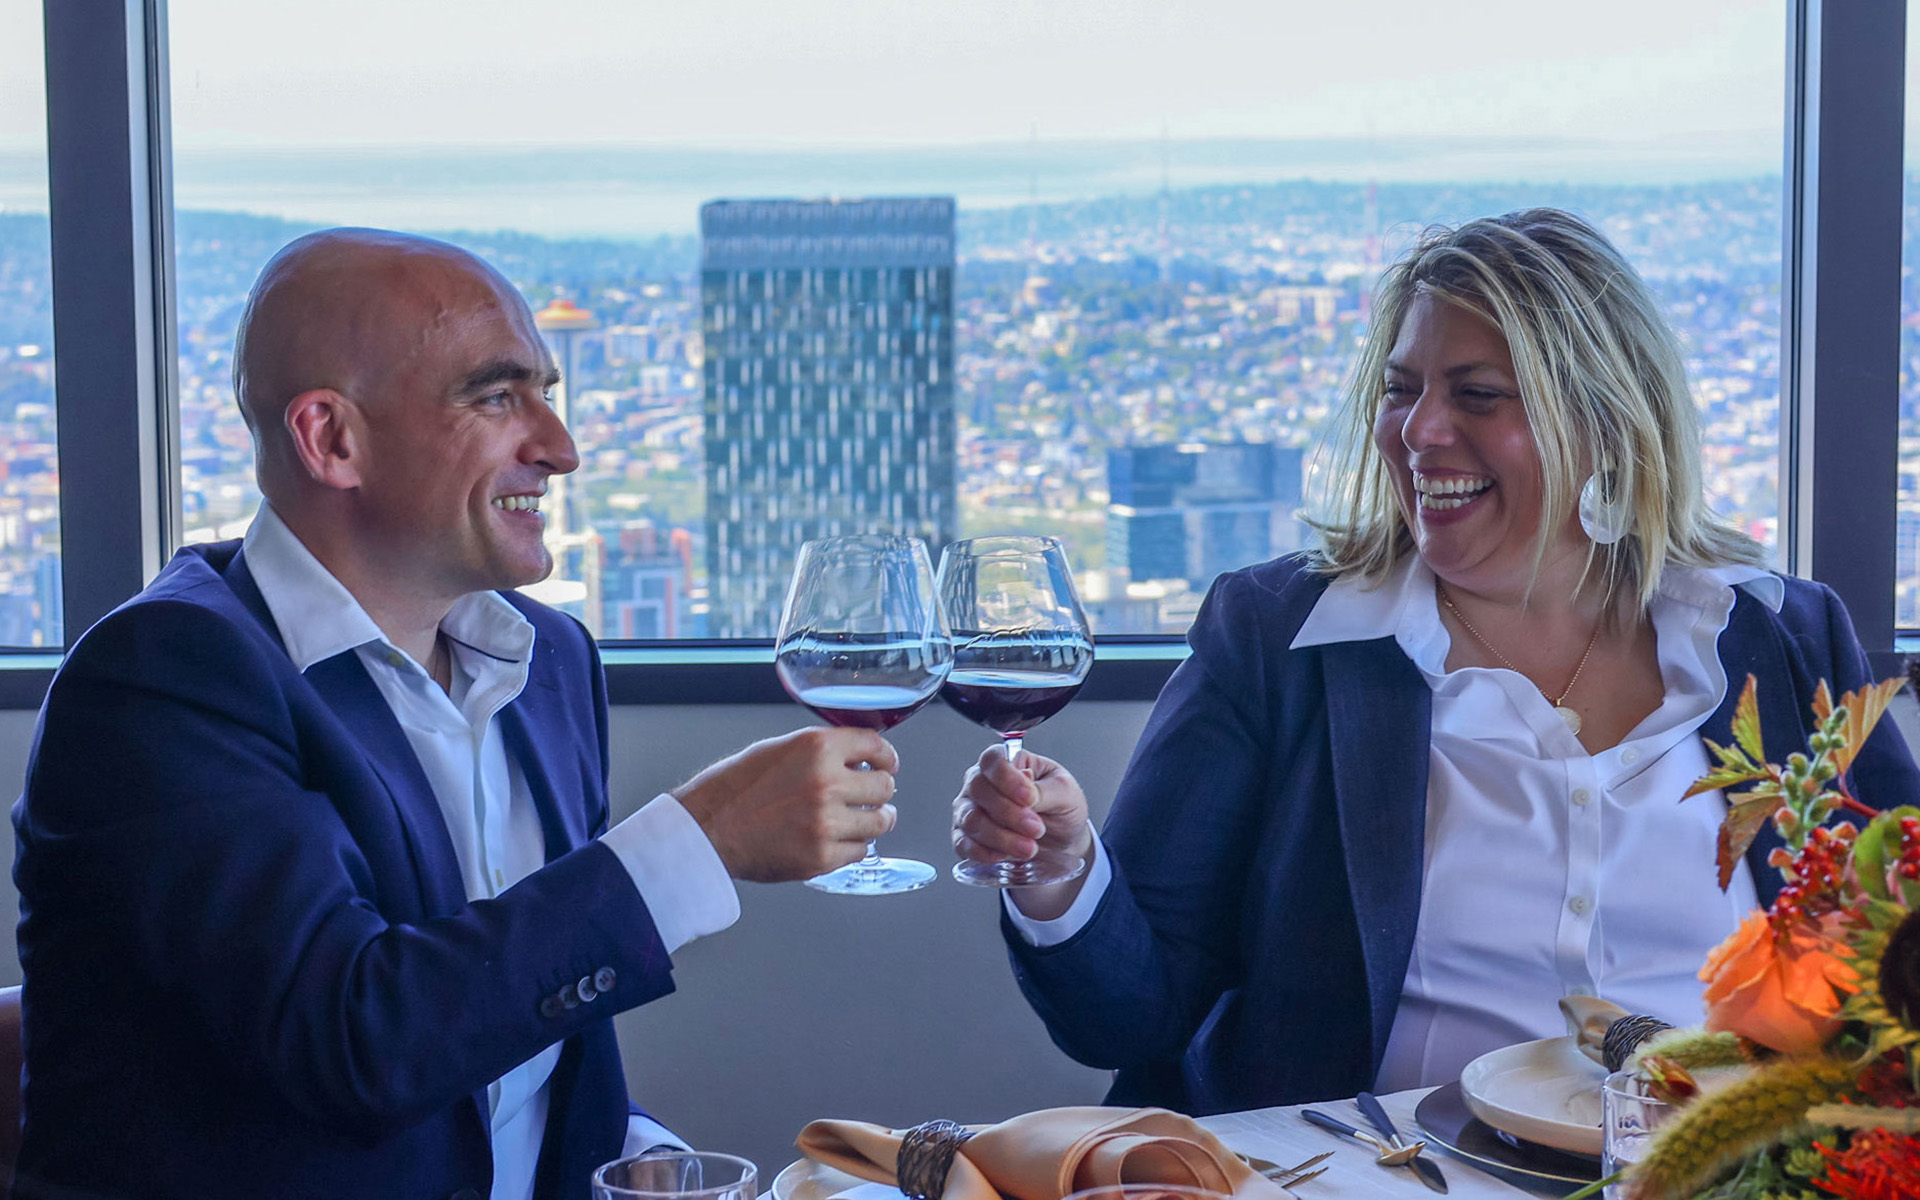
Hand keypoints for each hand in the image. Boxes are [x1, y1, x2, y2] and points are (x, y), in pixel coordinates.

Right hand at [673, 727, 898, 882]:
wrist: (706, 831)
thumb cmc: (732, 790)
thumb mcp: (777, 750)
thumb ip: (819, 751)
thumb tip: (854, 758)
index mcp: (816, 748)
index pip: (876, 746)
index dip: (885, 757)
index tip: (886, 764)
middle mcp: (826, 783)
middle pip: (884, 786)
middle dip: (879, 790)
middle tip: (869, 795)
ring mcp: (826, 822)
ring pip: (880, 821)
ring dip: (874, 819)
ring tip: (862, 819)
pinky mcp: (822, 857)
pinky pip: (860, 850)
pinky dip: (852, 846)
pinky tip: (837, 839)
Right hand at [952, 747, 1093, 916]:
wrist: (1064, 841)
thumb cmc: (1062, 807)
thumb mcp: (1065, 792)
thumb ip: (1045, 789)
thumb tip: (1026, 789)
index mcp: (1007, 762)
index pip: (992, 759)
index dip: (1007, 778)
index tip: (1029, 798)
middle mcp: (982, 783)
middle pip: (978, 789)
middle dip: (1009, 813)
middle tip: (1036, 828)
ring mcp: (970, 810)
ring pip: (971, 819)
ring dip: (1000, 836)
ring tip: (1028, 847)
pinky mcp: (967, 838)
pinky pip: (963, 844)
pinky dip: (983, 852)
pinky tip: (1004, 856)